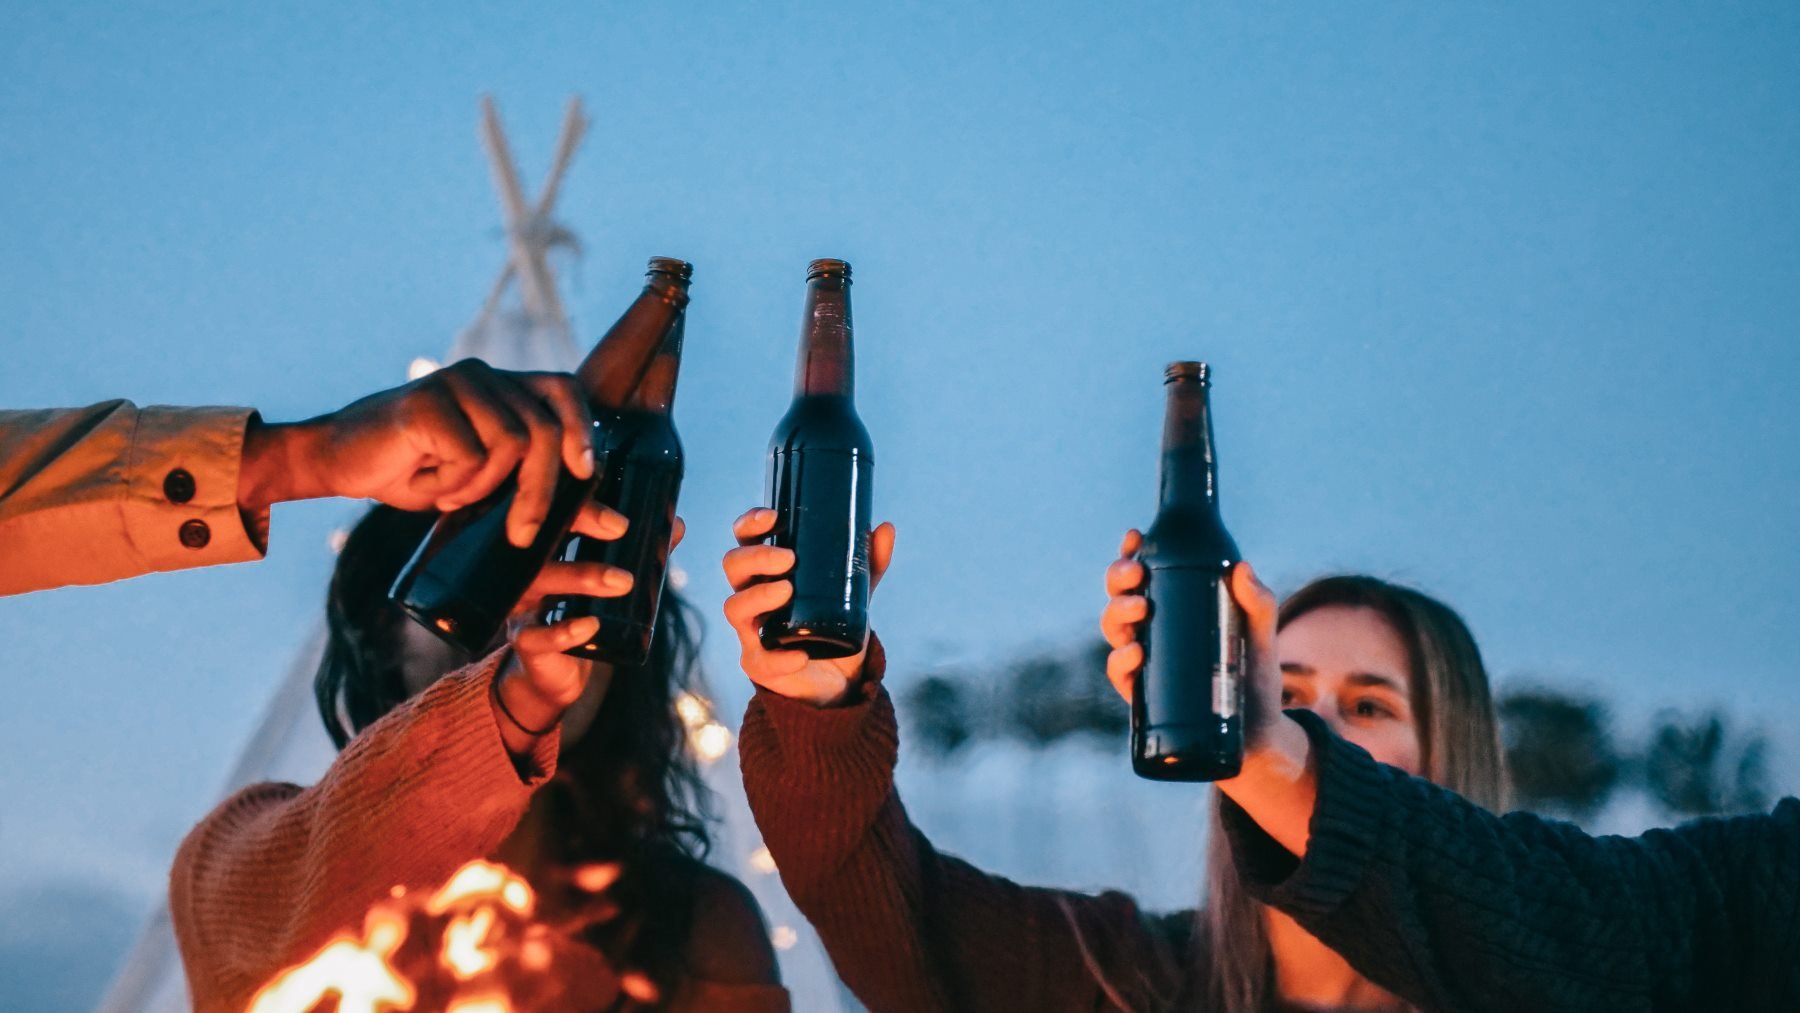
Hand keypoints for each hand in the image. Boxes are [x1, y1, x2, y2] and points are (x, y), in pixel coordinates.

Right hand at [241, 359, 595, 546]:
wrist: (338, 460)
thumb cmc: (414, 472)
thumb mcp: (484, 485)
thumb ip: (540, 491)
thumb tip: (616, 524)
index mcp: (501, 388)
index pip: (563, 391)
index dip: (581, 429)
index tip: (586, 471)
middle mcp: (483, 376)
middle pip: (542, 429)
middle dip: (540, 490)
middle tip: (519, 534)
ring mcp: (455, 382)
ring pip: (511, 443)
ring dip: (481, 486)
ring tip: (447, 491)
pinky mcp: (428, 399)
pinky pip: (470, 454)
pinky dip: (451, 483)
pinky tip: (423, 477)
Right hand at [488, 506, 687, 752]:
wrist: (552, 672)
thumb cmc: (580, 615)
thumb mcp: (607, 582)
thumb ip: (640, 555)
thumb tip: (679, 526)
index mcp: (547, 548)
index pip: (558, 512)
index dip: (584, 506)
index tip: (620, 516)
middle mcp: (528, 570)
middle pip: (545, 534)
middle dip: (580, 525)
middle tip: (619, 529)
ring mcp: (522, 605)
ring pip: (541, 581)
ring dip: (582, 577)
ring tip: (622, 581)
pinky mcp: (525, 641)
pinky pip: (537, 635)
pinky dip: (564, 631)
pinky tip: (590, 626)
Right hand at [720, 508, 895, 706]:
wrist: (837, 680)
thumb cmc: (833, 628)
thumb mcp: (854, 594)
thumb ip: (867, 564)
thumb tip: (885, 528)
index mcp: (766, 574)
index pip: (745, 541)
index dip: (750, 525)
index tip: (773, 517)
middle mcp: (752, 598)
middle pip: (733, 566)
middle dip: (756, 556)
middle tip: (789, 558)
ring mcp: (751, 631)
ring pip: (734, 606)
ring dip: (758, 595)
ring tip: (787, 590)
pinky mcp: (759, 665)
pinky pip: (760, 660)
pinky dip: (781, 658)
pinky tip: (800, 656)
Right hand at [1100, 530, 1314, 852]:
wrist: (1258, 737)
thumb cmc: (1255, 680)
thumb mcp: (1261, 637)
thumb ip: (1258, 603)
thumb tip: (1242, 568)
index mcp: (1173, 611)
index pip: (1143, 575)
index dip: (1131, 553)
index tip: (1135, 536)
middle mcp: (1151, 633)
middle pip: (1119, 597)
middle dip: (1119, 579)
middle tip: (1136, 576)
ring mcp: (1144, 664)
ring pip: (1112, 630)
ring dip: (1116, 614)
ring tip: (1139, 610)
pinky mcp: (1143, 698)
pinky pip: (1118, 674)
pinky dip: (1120, 660)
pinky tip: (1135, 653)